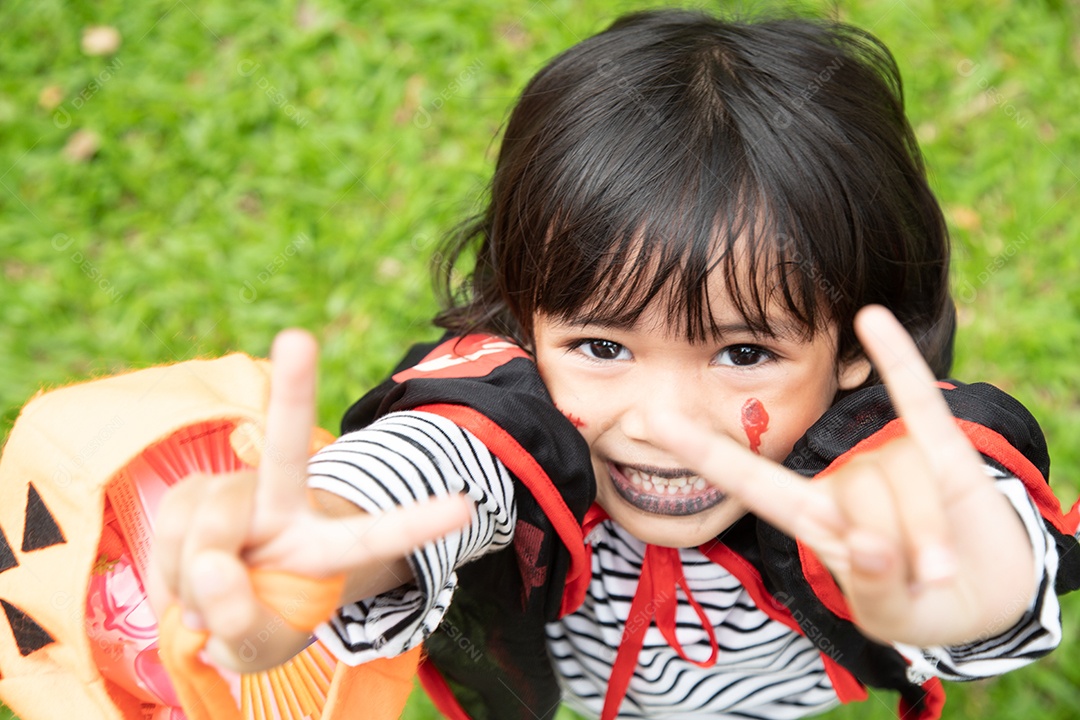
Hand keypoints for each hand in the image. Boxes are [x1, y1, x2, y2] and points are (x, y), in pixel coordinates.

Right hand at [148, 330, 471, 670]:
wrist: (216, 610)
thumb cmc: (257, 620)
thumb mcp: (259, 643)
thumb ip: (245, 621)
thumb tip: (215, 568)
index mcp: (326, 546)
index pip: (374, 535)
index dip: (415, 523)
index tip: (463, 505)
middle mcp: (287, 505)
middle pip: (287, 449)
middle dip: (291, 392)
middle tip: (296, 339)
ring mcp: (238, 494)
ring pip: (208, 534)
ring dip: (195, 585)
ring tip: (209, 606)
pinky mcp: (193, 493)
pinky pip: (168, 536)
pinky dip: (167, 575)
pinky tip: (185, 582)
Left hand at [650, 306, 1035, 647]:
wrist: (984, 589)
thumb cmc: (918, 600)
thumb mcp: (889, 611)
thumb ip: (875, 586)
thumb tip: (872, 546)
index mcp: (811, 516)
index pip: (746, 479)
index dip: (701, 451)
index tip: (647, 418)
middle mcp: (842, 479)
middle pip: (857, 498)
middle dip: (897, 553)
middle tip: (918, 578)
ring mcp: (889, 457)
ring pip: (900, 480)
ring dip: (932, 535)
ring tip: (942, 563)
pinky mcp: (940, 446)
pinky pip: (914, 396)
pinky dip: (896, 360)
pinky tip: (872, 319)